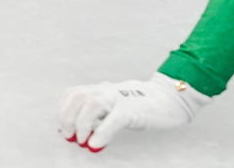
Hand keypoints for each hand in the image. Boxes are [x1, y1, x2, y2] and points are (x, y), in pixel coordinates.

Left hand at [59, 74, 209, 151]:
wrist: (169, 98)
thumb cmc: (141, 106)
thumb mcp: (115, 108)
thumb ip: (98, 117)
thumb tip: (80, 134)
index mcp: (102, 89)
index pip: (73, 93)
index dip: (63, 111)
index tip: (64, 129)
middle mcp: (107, 90)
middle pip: (77, 96)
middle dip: (67, 117)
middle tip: (70, 136)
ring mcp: (120, 98)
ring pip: (92, 104)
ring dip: (82, 124)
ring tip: (83, 141)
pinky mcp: (133, 109)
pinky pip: (114, 119)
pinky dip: (102, 132)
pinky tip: (97, 144)